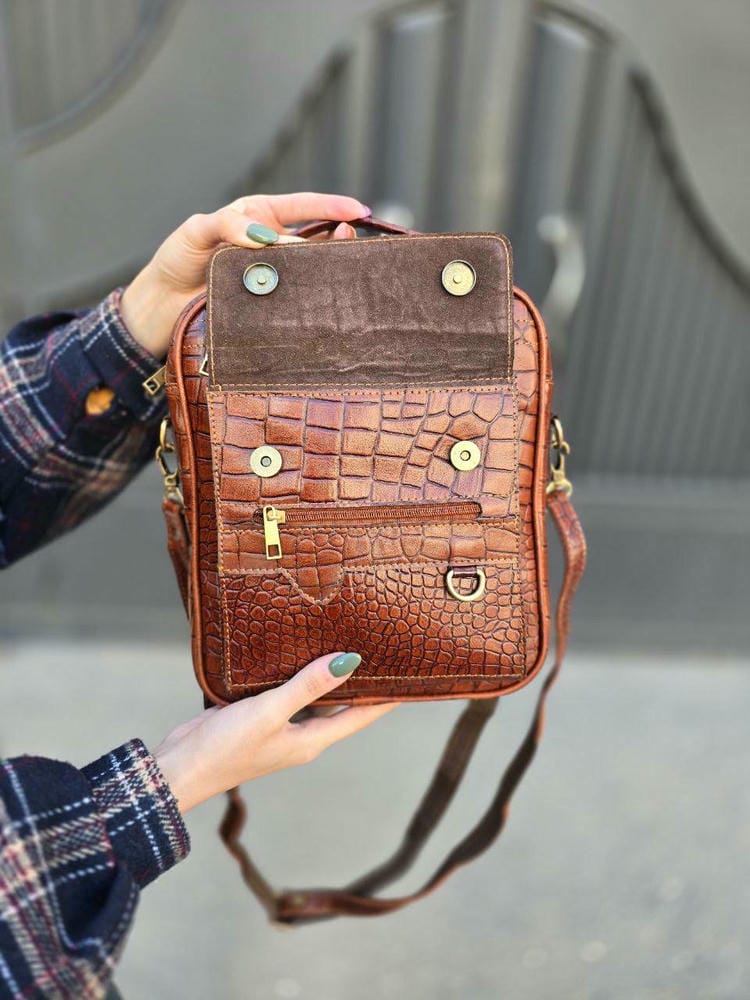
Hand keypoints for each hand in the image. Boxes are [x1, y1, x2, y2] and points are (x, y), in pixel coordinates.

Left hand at [120, 192, 367, 359]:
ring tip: (341, 269)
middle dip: (338, 238)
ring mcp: (274, 277)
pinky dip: (310, 298)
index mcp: (258, 217)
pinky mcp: (271, 306)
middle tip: (351, 241)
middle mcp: (271, 245)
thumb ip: (228, 225)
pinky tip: (321, 298)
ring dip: (327, 269)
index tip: (358, 211)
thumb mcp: (197, 230)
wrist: (161, 306)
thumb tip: (267, 237)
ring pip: (310, 270)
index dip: (333, 207)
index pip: (304, 206)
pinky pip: (296, 300)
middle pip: (316, 239)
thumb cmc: (177, 260)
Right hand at [153, 652, 397, 813]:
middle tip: (382, 650)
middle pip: (341, 704)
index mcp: (312, 740)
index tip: (412, 678)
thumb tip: (349, 662)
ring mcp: (279, 726)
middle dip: (361, 682)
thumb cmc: (226, 749)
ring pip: (313, 696)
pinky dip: (297, 673)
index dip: (388, 699)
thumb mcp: (270, 713)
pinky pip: (286, 691)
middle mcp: (301, 734)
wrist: (179, 768)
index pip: (361, 716)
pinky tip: (298, 651)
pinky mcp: (257, 716)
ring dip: (327, 675)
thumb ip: (306, 686)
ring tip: (347, 642)